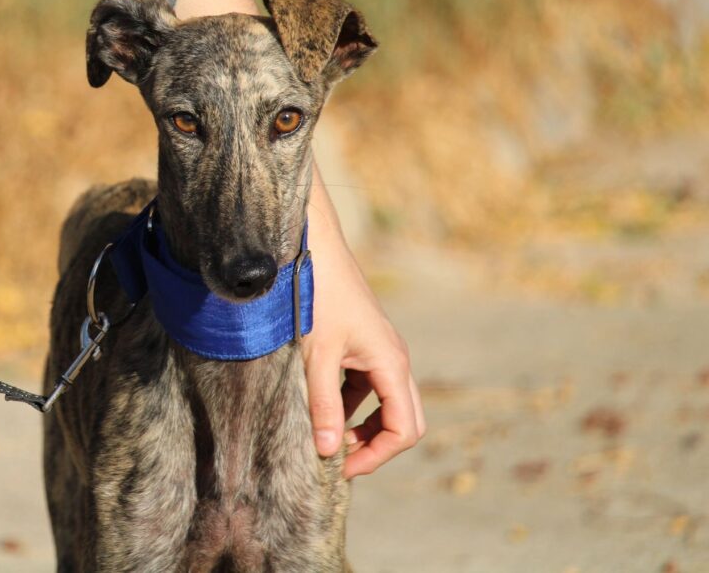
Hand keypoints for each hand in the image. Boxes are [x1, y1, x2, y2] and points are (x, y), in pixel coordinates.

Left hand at [302, 178, 425, 477]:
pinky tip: (319, 404)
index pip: (403, 429)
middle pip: (404, 420)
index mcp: (391, 364)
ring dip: (362, 425)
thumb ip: (323, 404)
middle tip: (338, 460)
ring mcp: (381, 351)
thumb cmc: (317, 297)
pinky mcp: (364, 344)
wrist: (313, 249)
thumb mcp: (316, 356)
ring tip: (325, 435)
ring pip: (385, 404)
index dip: (377, 456)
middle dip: (375, 446)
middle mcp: (394, 359)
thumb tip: (327, 451)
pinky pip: (367, 386)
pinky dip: (350, 403)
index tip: (341, 467)